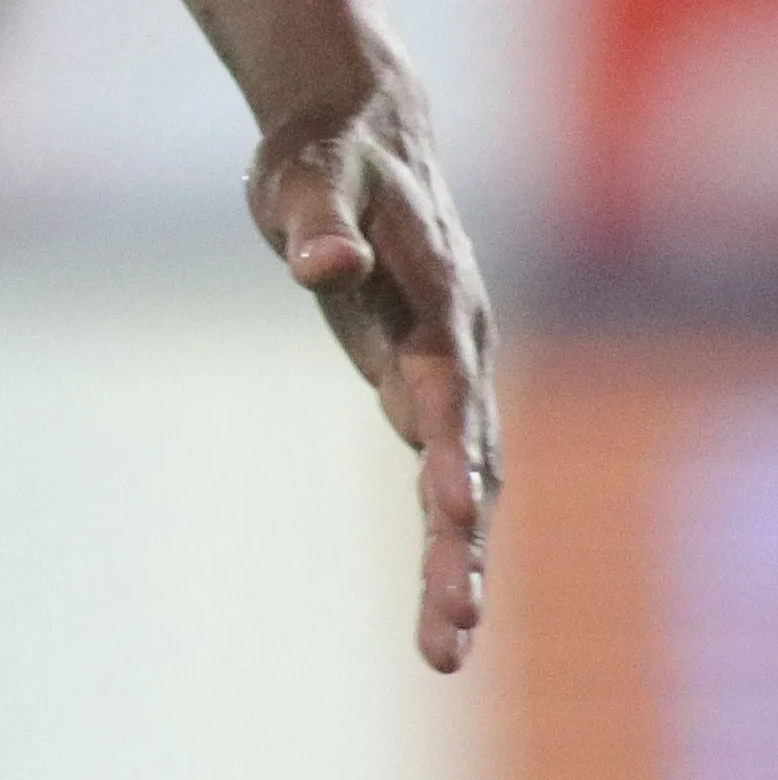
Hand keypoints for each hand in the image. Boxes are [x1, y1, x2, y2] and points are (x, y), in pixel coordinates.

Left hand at [249, 82, 497, 673]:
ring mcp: (446, 371)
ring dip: (457, 560)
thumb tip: (320, 266)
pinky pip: (445, 472)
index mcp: (437, 298)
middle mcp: (456, 345)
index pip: (447, 385)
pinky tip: (443, 601)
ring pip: (465, 480)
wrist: (362, 133)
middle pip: (468, 459)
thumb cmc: (328, 155)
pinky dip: (447, 535)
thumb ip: (319, 223)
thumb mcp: (311, 177)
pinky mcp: (422, 385)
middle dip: (457, 545)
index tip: (454, 512)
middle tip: (449, 630)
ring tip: (446, 646)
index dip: (450, 448)